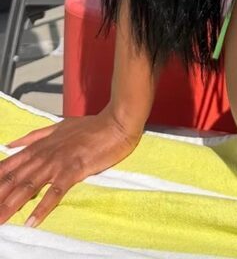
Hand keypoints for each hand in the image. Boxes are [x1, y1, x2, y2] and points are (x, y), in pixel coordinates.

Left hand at [0, 108, 142, 227]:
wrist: (116, 123)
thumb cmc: (90, 126)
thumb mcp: (59, 126)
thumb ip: (34, 136)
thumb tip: (10, 144)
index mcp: (40, 146)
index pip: (9, 166)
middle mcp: (45, 155)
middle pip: (14, 180)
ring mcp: (58, 162)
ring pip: (29, 186)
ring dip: (12, 205)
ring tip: (0, 221)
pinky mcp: (74, 170)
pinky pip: (55, 192)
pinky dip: (43, 207)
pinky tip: (32, 222)